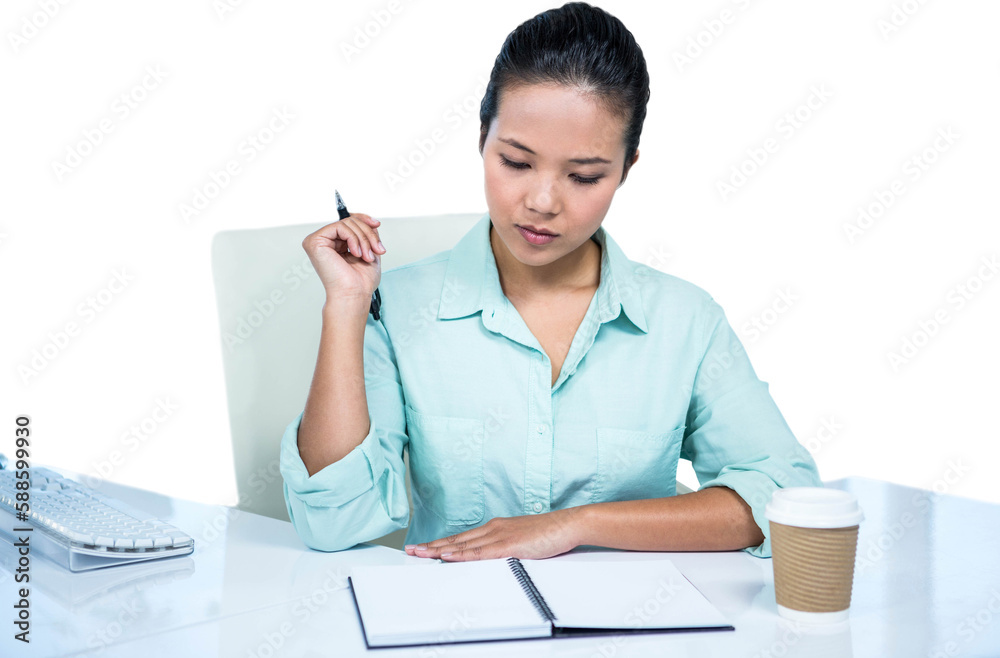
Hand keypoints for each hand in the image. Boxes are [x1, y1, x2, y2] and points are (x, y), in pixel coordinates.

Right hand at [301, 212, 385, 301]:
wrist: (354, 294)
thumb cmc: (360, 282)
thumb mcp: (369, 250)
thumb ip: (367, 233)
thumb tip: (370, 220)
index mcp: (335, 244)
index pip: (348, 222)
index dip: (363, 220)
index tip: (376, 224)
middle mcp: (325, 242)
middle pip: (350, 221)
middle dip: (367, 235)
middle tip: (376, 250)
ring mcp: (318, 241)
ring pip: (347, 223)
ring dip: (363, 239)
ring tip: (366, 256)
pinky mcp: (315, 242)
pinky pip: (340, 227)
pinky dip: (353, 238)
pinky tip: (355, 253)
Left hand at [404, 507, 583, 561]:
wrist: (568, 524)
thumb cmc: (549, 533)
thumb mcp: (522, 541)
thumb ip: (505, 549)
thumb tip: (492, 558)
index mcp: (496, 527)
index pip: (463, 537)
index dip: (442, 543)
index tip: (424, 547)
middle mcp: (494, 528)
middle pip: (457, 539)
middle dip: (432, 546)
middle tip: (411, 550)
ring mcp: (500, 536)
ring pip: (464, 545)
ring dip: (440, 550)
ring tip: (420, 553)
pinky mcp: (509, 545)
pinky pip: (481, 552)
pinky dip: (462, 554)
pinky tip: (448, 556)